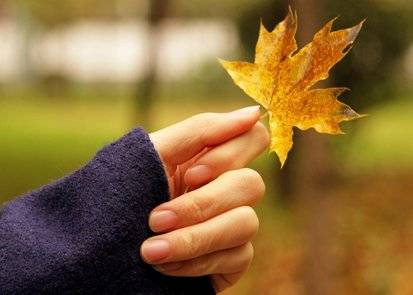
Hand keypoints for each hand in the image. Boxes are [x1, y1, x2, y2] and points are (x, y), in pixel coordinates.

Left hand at [141, 106, 268, 291]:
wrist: (100, 250)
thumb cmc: (124, 196)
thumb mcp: (153, 156)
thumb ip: (201, 130)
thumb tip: (253, 111)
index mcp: (210, 158)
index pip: (254, 138)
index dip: (231, 154)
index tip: (193, 173)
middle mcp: (227, 189)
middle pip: (252, 183)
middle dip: (203, 203)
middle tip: (157, 218)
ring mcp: (233, 224)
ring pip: (247, 222)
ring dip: (196, 236)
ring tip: (151, 250)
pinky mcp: (232, 260)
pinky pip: (238, 256)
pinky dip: (196, 262)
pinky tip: (164, 267)